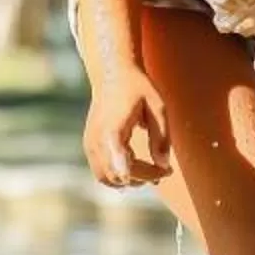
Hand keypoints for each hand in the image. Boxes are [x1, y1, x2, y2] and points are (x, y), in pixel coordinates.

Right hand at [83, 69, 171, 188]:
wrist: (114, 73)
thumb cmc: (139, 88)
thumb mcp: (158, 107)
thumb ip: (161, 137)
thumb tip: (164, 165)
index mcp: (113, 128)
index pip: (118, 157)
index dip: (134, 173)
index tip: (155, 180)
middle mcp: (96, 139)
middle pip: (117, 174)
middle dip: (143, 178)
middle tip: (165, 171)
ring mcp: (90, 143)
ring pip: (107, 178)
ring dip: (129, 181)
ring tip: (152, 171)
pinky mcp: (89, 145)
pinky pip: (101, 171)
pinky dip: (119, 174)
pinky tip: (137, 165)